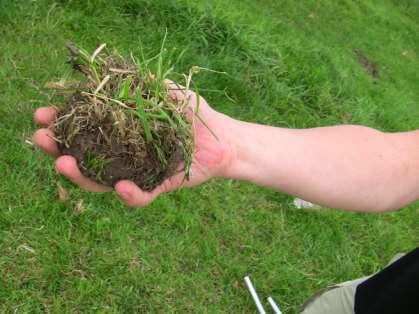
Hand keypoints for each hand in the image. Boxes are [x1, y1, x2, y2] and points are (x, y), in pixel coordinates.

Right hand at [33, 83, 235, 206]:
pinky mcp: (159, 187)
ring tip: (65, 163)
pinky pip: (141, 196)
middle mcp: (125, 155)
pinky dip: (130, 194)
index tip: (43, 114)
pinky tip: (120, 186)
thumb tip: (116, 75)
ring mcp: (139, 173)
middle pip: (85, 157)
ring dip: (82, 176)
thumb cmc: (196, 115)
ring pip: (104, 182)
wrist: (224, 140)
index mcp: (122, 133)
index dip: (62, 124)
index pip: (85, 130)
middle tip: (41, 139)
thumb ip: (146, 86)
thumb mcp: (171, 93)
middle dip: (59, 149)